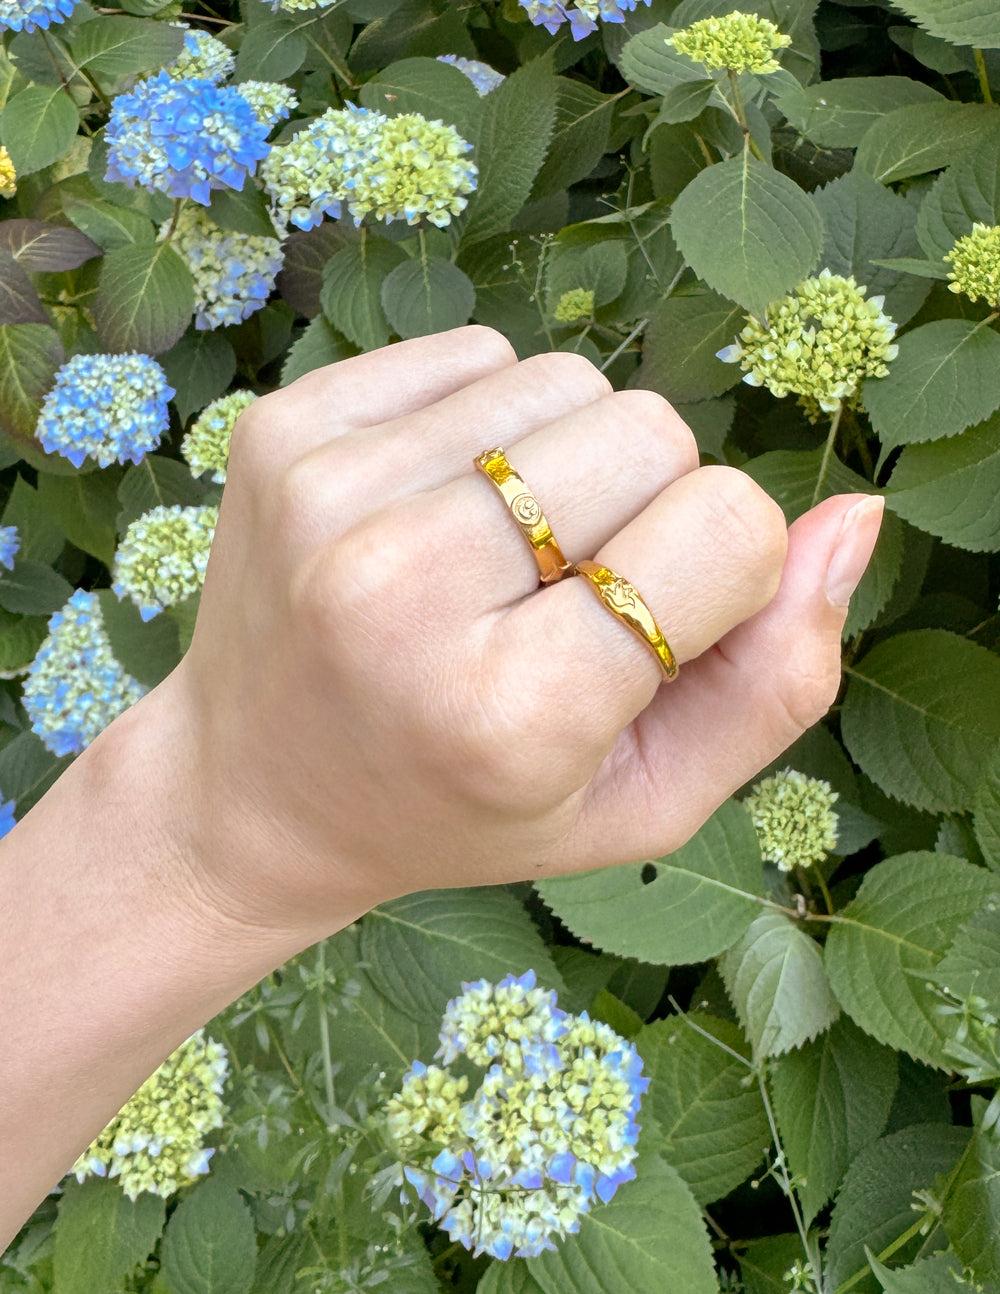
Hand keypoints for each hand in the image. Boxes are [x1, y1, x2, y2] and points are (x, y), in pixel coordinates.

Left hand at [165, 326, 882, 944]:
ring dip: (570, 458)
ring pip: (565, 380)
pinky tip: (440, 508)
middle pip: (651, 431)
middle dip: (648, 507)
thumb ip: (775, 685)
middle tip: (566, 595)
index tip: (649, 627)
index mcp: (510, 710)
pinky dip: (489, 420)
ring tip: (502, 555)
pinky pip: (475, 352)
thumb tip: (854, 516)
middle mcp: (402, 589)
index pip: (726, 528)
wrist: (254, 789)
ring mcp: (327, 494)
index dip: (725, 571)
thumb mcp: (639, 801)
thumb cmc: (464, 806)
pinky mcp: (283, 426)